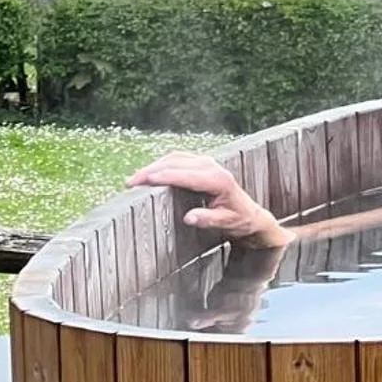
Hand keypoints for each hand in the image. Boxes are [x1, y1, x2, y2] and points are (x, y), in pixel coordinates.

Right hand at [126, 152, 290, 248]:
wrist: (251, 214)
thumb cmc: (239, 220)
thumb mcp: (227, 223)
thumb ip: (209, 220)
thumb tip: (189, 218)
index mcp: (218, 180)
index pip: (185, 175)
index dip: (163, 176)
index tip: (144, 180)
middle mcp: (213, 167)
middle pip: (176, 162)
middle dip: (151, 170)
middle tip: (130, 182)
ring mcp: (208, 162)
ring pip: (175, 157)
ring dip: (154, 165)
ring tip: (135, 178)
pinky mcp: (202, 163)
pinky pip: (178, 158)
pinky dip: (162, 163)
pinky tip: (150, 173)